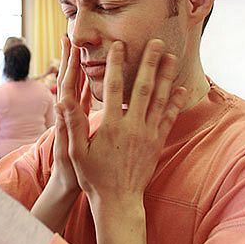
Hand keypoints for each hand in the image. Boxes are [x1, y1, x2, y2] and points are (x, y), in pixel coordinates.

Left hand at [49, 36, 90, 193]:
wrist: (69, 185)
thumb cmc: (71, 171)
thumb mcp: (69, 149)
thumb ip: (65, 126)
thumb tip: (60, 103)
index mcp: (67, 117)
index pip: (68, 84)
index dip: (69, 64)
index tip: (71, 44)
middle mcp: (70, 112)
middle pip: (72, 80)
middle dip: (73, 58)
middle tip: (74, 36)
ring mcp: (76, 115)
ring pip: (81, 86)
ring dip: (83, 67)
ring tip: (88, 48)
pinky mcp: (84, 120)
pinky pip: (89, 97)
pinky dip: (93, 83)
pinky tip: (102, 74)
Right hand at [58, 39, 187, 202]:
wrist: (118, 200)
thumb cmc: (94, 176)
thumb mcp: (76, 152)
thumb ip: (72, 125)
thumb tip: (62, 101)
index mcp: (111, 126)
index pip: (114, 88)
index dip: (117, 65)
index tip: (120, 45)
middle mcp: (133, 127)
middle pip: (143, 88)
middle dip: (150, 63)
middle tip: (158, 42)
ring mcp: (148, 134)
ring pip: (160, 100)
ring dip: (166, 76)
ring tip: (172, 57)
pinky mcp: (157, 143)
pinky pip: (169, 118)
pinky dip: (176, 101)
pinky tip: (181, 87)